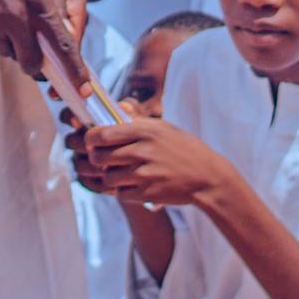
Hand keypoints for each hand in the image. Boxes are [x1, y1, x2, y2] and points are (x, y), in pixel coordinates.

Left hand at [79, 115, 231, 208]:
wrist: (207, 177)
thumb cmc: (184, 149)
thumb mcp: (163, 128)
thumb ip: (138, 120)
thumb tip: (117, 105)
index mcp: (144, 131)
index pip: (101, 134)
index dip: (90, 139)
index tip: (92, 142)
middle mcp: (142, 151)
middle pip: (99, 157)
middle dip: (97, 159)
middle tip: (103, 160)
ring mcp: (144, 174)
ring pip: (107, 177)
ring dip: (111, 177)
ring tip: (122, 173)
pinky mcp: (147, 194)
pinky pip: (120, 193)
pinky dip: (123, 190)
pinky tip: (134, 185)